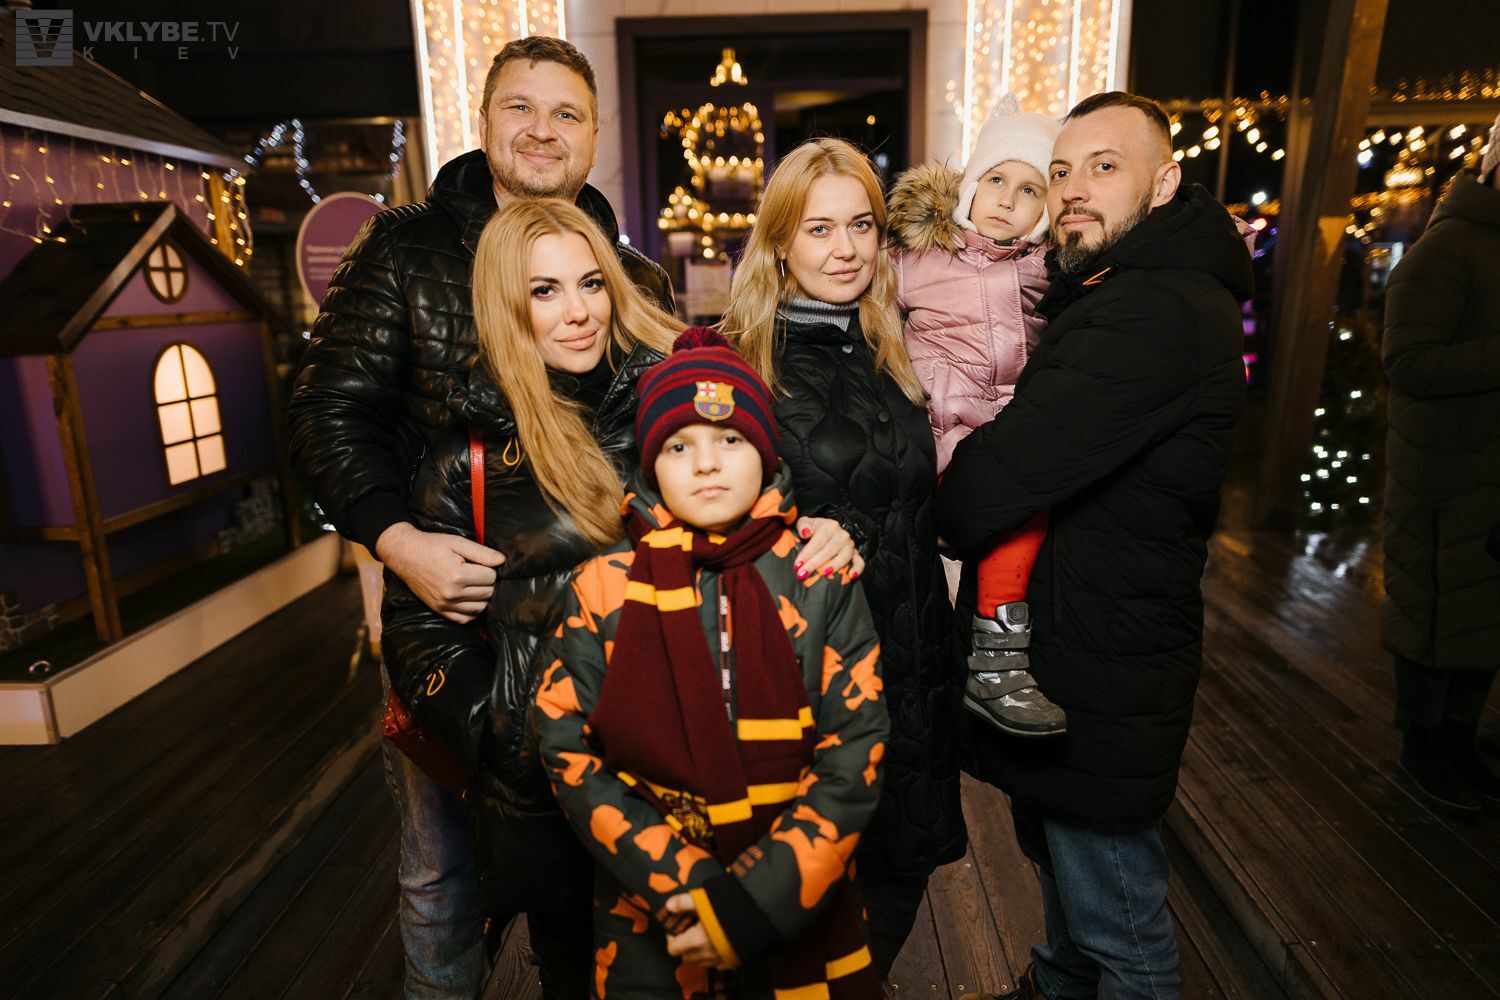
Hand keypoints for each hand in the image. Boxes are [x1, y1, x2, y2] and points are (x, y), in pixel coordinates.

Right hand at [375, 522, 504, 622]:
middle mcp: (451, 594)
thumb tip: (502, 561)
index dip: (490, 569)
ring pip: (480, 608)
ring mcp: (444, 605)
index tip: (480, 563)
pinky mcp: (439, 610)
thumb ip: (482, 553)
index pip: (491, 578)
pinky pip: (464, 619)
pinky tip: (470, 598)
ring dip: (482, 597)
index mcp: (457, 575)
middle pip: (487, 593)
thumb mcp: (458, 543)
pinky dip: (472, 611)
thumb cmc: (432, 545)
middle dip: (487, 582)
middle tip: (478, 572)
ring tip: (474, 584)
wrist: (405, 555)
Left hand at [664, 893, 726, 966]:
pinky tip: (718, 942)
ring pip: (700, 962)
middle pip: (685, 957)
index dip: (671, 938)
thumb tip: (669, 906)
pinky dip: (712, 956)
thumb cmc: (730, 907)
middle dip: (684, 945)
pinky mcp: (733, 961)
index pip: (673, 949)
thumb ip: (684, 902)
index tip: (678, 927)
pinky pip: (716, 964)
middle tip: (690, 930)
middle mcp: (706, 954)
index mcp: (696, 941)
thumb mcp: (704, 899)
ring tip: (704, 935)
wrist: (758, 917)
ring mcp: (720, 960)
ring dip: (697, 952)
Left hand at [794, 516, 864, 580]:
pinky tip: (851, 576)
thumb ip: (803, 525)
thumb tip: (805, 533)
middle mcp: (841, 535)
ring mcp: (850, 545)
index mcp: (829, 526)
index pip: (818, 541)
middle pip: (829, 550)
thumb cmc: (816, 529)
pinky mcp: (855, 554)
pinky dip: (857, 569)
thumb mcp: (807, 523)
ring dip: (834, 566)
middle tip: (803, 574)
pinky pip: (859, 562)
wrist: (830, 530)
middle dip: (814, 564)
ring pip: (844, 556)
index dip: (807, 553)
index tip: (797, 565)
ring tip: (823, 574)